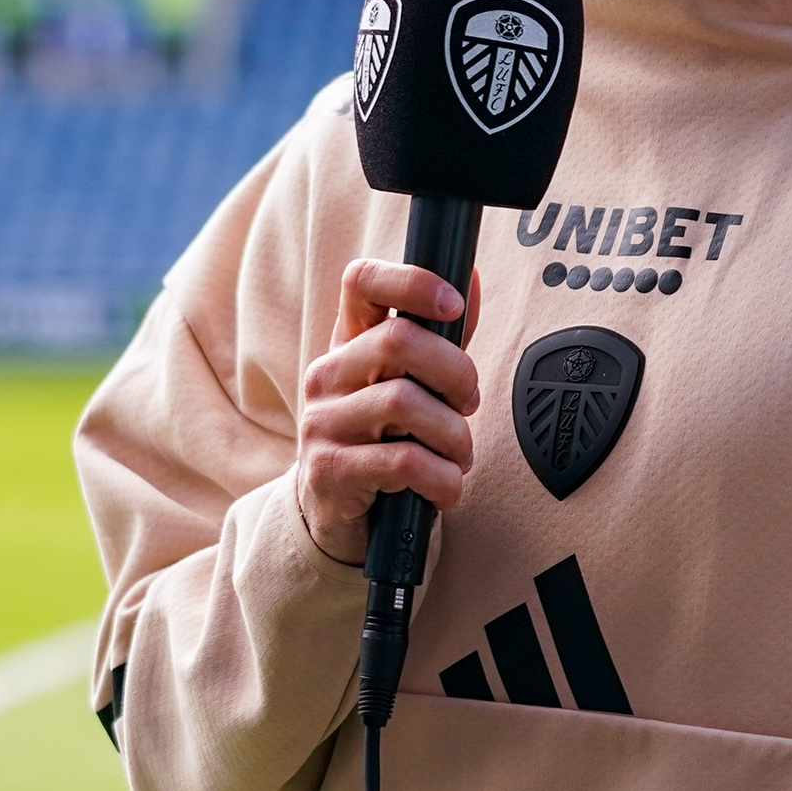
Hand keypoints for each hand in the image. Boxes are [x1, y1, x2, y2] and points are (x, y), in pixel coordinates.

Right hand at [292, 260, 482, 566]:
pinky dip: (442, 477)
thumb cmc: (380, 440)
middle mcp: (328, 374)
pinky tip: (445, 486)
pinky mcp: (330, 470)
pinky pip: (403, 463)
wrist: (333, 512)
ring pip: (404, 403)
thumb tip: (468, 277)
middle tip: (468, 403)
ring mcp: (323, 421)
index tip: (453, 305)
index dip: (411, 281)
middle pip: (398, 341)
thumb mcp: (404, 384)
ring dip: (453, 434)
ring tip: (458, 454)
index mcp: (348, 343)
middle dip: (456, 372)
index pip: (362, 282)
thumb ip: (438, 338)